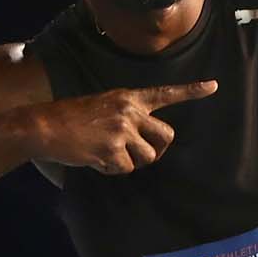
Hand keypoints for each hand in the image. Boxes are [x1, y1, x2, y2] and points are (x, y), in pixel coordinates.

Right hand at [24, 80, 218, 173]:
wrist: (42, 125)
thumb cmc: (70, 119)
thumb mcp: (103, 106)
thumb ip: (126, 118)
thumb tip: (145, 146)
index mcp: (128, 97)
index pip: (165, 94)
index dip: (191, 91)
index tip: (214, 86)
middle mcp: (130, 111)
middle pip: (167, 136)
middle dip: (158, 150)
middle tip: (140, 155)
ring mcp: (122, 129)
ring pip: (147, 157)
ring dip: (130, 163)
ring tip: (106, 154)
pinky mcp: (112, 148)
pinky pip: (124, 169)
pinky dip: (110, 170)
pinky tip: (94, 159)